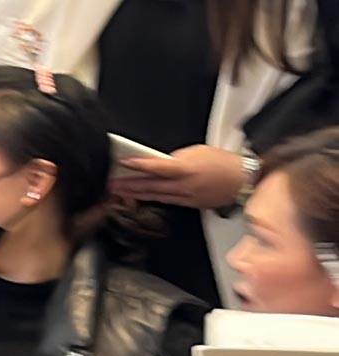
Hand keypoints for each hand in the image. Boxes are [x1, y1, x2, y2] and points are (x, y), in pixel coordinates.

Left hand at [111, 144, 245, 209]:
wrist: (244, 180)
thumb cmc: (225, 163)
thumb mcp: (198, 151)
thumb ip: (176, 158)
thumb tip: (160, 162)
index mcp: (187, 169)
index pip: (157, 167)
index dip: (139, 165)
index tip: (124, 162)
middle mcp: (185, 186)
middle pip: (151, 185)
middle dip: (128, 185)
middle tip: (110, 183)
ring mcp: (186, 197)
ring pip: (155, 196)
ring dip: (135, 194)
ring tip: (117, 192)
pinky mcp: (189, 204)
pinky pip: (166, 201)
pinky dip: (151, 199)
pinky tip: (139, 198)